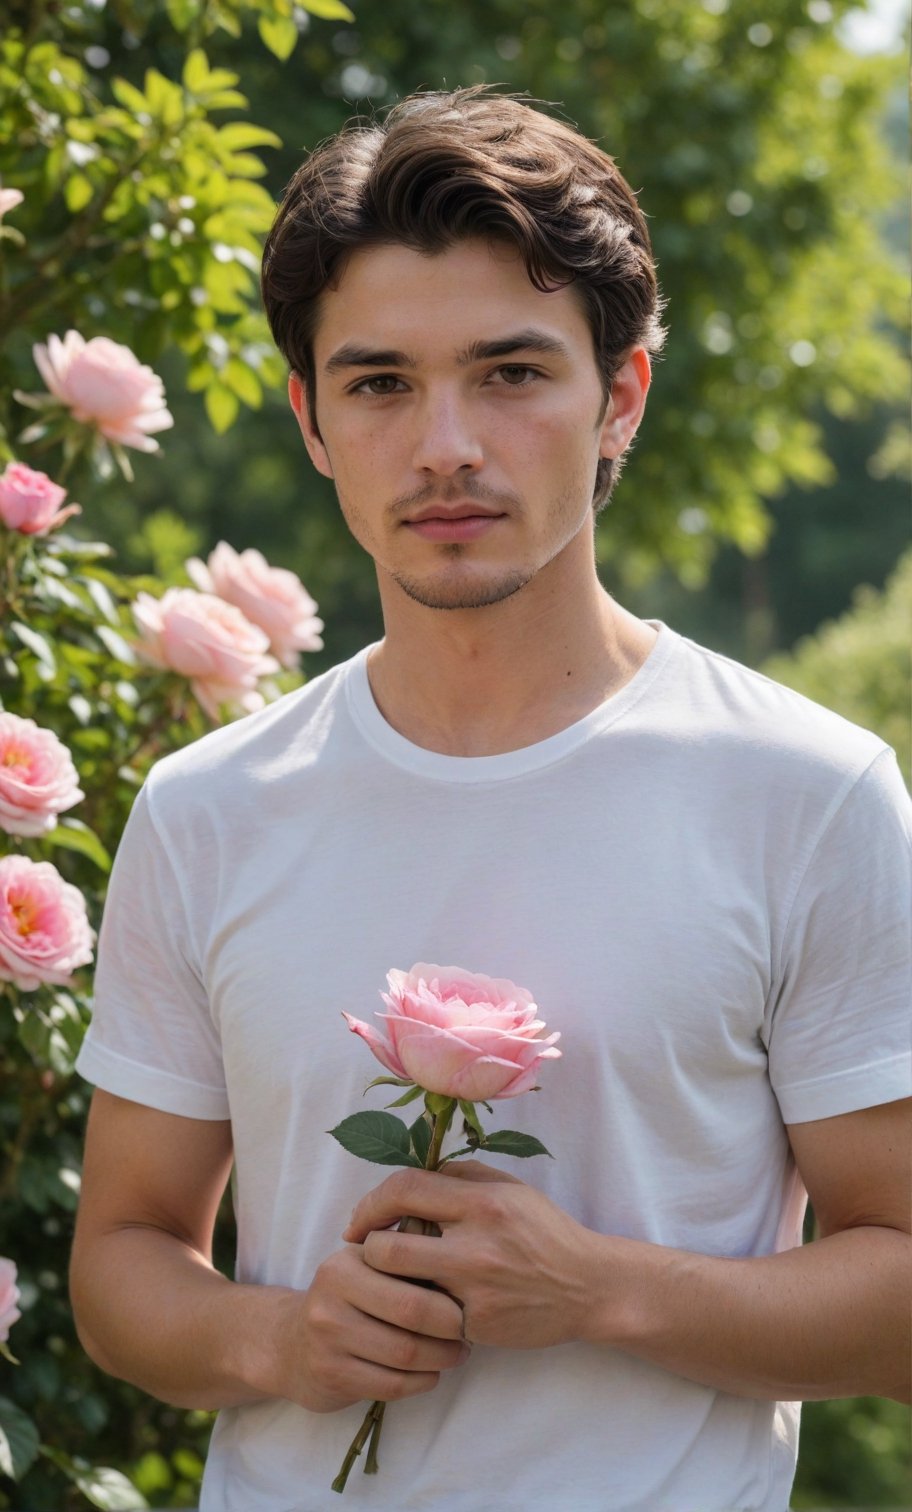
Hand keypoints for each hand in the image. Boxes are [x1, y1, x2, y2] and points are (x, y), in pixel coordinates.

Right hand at [268, 1244, 468, 1413]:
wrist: (288, 1345)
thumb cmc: (346, 1301)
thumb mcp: (365, 1267)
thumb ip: (403, 1258)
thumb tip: (460, 1258)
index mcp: (345, 1264)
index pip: (409, 1275)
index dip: (447, 1292)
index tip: (466, 1301)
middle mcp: (331, 1298)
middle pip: (411, 1315)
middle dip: (450, 1328)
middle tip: (467, 1334)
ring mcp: (327, 1340)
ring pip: (405, 1354)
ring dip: (442, 1358)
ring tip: (456, 1354)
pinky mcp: (331, 1376)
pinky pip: (392, 1385)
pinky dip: (421, 1381)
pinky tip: (430, 1374)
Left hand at [343, 1162, 603, 1350]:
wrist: (588, 1287)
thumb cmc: (546, 1231)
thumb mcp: (511, 1189)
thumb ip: (462, 1175)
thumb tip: (415, 1176)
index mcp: (482, 1201)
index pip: (405, 1189)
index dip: (371, 1202)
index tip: (360, 1219)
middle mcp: (476, 1244)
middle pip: (388, 1246)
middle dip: (368, 1248)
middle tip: (367, 1252)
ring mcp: (476, 1289)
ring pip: (400, 1289)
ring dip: (384, 1284)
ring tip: (386, 1280)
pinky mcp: (477, 1325)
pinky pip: (427, 1318)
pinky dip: (416, 1312)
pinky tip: (419, 1308)